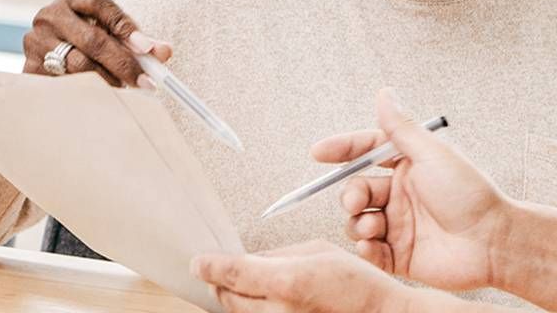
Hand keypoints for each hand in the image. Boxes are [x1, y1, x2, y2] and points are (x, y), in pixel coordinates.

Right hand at [21, 0, 172, 86]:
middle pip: (92, 39)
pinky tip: (103, 96)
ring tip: (125, 88)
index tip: (147, 49)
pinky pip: (64, 84)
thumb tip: (164, 52)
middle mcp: (50, 14)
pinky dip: (87, 91)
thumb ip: (140, 39)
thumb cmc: (92, 33)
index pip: (100, 4)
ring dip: (108, 80)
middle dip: (124, 63)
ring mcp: (36, 40)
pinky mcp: (29, 66)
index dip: (126, 26)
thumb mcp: (113, 29)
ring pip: (79, 65)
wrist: (53, 46)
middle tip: (146, 82)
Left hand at [192, 241, 415, 312]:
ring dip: (233, 299)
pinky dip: (250, 312)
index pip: (232, 273)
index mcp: (287, 282)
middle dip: (219, 282)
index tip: (198, 262)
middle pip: (227, 297)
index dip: (209, 265)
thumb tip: (250, 258)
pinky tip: (260, 300)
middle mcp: (279, 312)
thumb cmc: (358, 284)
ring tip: (241, 285)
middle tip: (216, 270)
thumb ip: (277, 254)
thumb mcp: (317, 251)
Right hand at [312, 89, 511, 291]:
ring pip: (357, 220)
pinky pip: (369, 251)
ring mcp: (399, 225)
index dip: (342, 150)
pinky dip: (364, 248)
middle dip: (350, 194)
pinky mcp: (400, 255)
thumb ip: (401, 127)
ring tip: (371, 227)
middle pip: (357, 189)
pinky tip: (371, 245)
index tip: (318, 153)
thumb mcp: (432, 153)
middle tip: (356, 201)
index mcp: (408, 165)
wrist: (493, 242)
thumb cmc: (470, 193)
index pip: (366, 152)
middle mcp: (401, 194)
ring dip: (356, 222)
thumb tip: (384, 92)